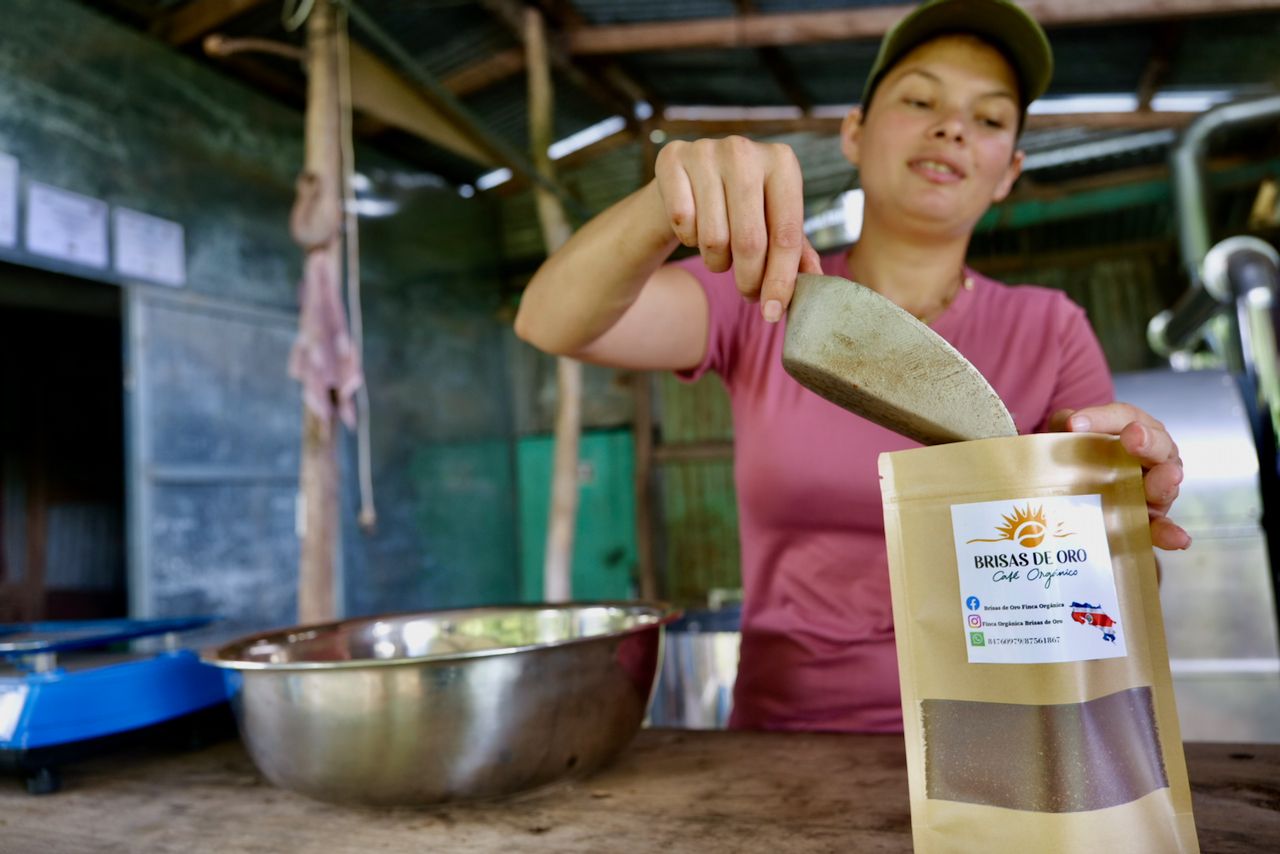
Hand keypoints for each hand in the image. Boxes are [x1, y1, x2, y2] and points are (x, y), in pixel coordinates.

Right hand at [654, 136, 822, 321]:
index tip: (772, 312)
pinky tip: (695, 230)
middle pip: (750, 240)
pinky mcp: (671, 157)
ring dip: (717, 261)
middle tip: (748, 293)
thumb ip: (797, 250)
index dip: (781, 280)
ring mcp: (705, 150)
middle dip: (749, 279)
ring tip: (721, 253)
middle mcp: (744, 150)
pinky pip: (682, 222)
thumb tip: (818, 280)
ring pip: (713, 237)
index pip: (786, 234)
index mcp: (782, 162)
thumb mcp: (773, 222)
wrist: (688, 181)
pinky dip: (688, 239)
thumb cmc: (740, 206)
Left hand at [1051, 403, 1190, 550]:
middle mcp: (1152, 459)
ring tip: (1167, 477)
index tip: (1075, 424)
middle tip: (1132, 436)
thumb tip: (1066, 423)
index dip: (1103, 418)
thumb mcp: (1068, 438)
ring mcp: (1155, 492)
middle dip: (1147, 441)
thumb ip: (1065, 426)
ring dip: (1165, 482)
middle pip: (1157, 446)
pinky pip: (1162, 530)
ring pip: (1165, 486)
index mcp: (1135, 432)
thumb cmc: (1079, 459)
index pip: (1125, 418)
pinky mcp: (1150, 523)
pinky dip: (1171, 534)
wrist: (1074, 499)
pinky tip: (1179, 540)